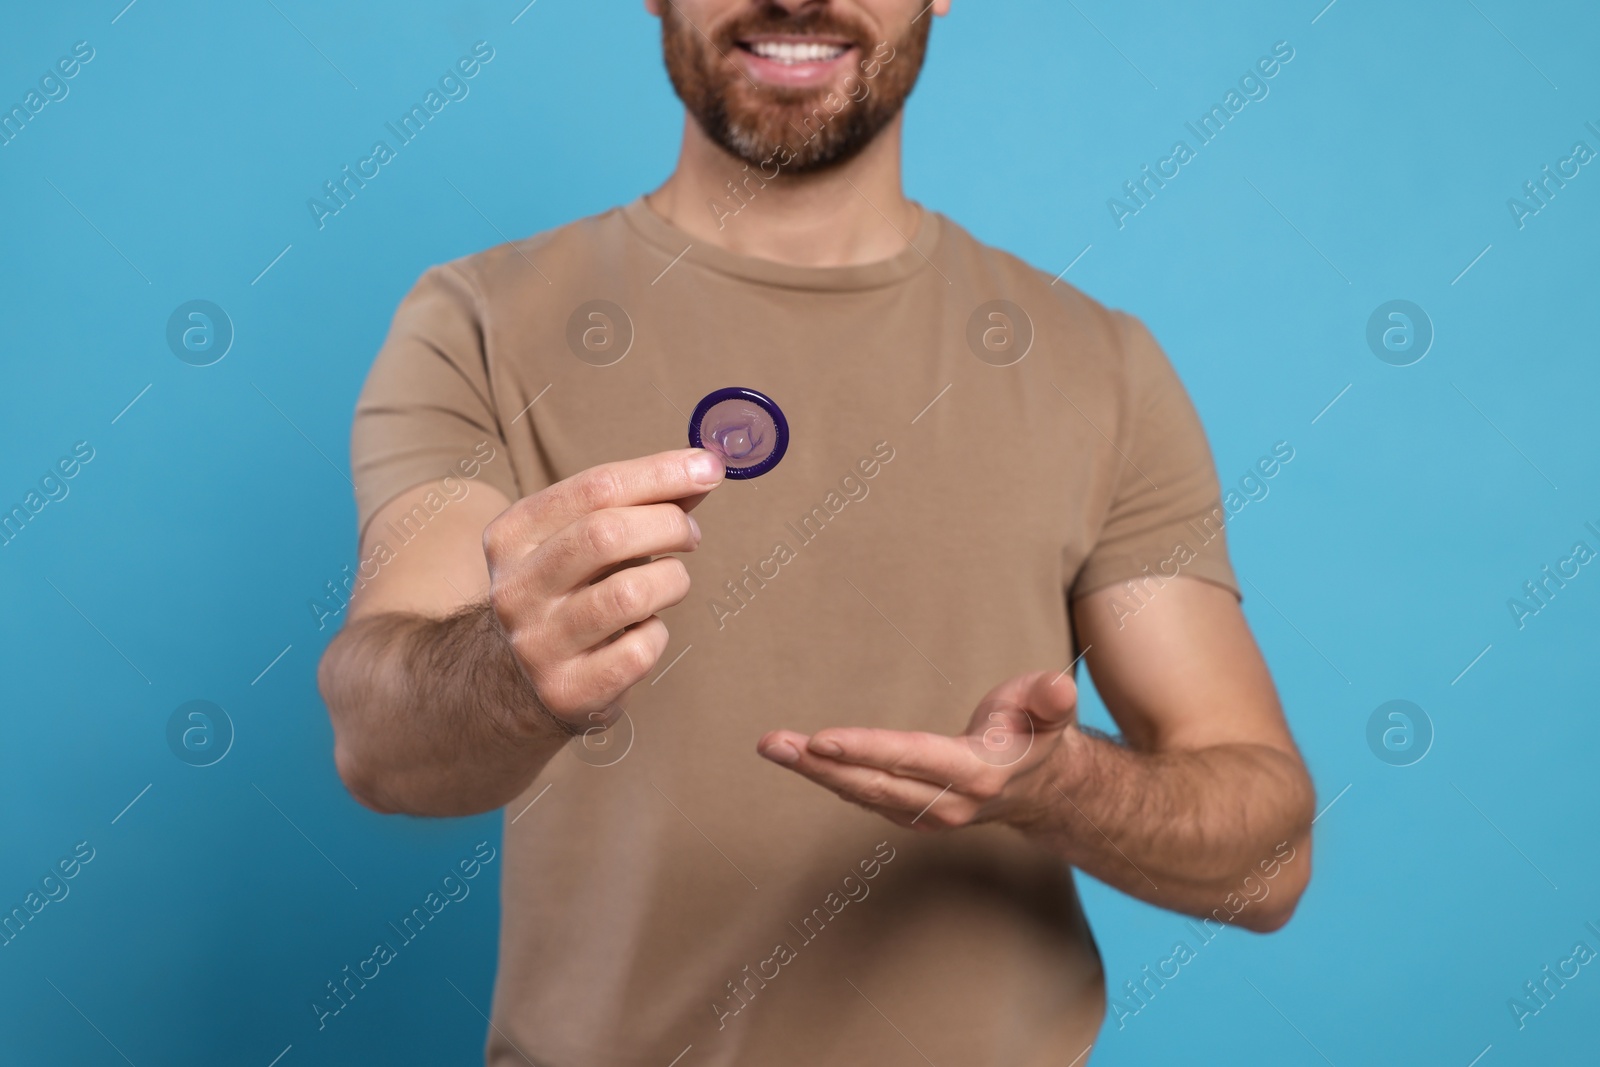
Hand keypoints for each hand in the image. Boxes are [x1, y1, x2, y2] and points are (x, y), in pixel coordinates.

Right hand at [483, 448, 723, 731]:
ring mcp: (538, 643)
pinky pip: (639, 650)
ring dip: (671, 580)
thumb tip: (701, 470)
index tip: (708, 469)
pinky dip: (657, 634)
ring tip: (672, 581)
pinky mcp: (568, 689)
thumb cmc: (567, 592)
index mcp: (513, 535)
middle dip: (668, 524)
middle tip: (691, 533)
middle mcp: (516, 588)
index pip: (595, 487)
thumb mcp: (579, 539)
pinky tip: (644, 631)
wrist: (515, 682)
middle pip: (606, 534)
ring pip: (628, 594)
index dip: (660, 474)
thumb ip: (636, 503)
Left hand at [757, 670, 1079, 831]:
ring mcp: (926, 815)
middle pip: (873, 782)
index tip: (821, 740)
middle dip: (819, 764)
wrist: (1041, 786)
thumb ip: (1050, 699)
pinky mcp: (910, 814)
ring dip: (813, 772)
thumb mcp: (1049, 709)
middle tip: (772, 743)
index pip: (911, 759)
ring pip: (861, 793)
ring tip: (772, 746)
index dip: (865, 749)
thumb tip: (1058, 686)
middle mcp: (946, 803)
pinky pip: (863, 796)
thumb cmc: (1036, 731)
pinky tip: (800, 760)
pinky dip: (829, 778)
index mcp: (975, 773)